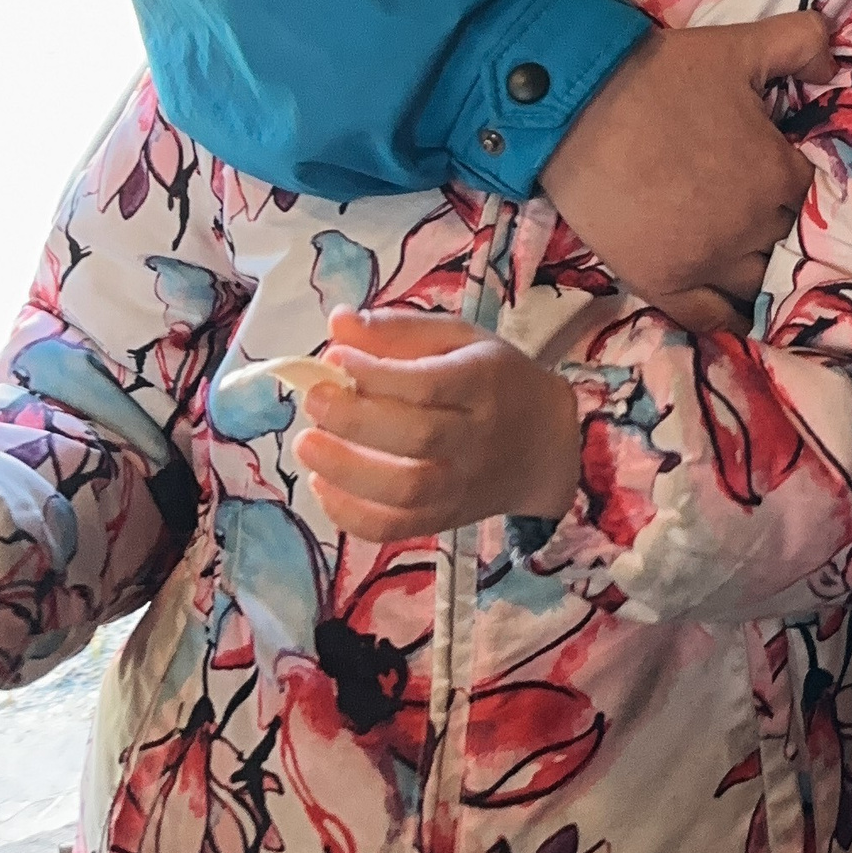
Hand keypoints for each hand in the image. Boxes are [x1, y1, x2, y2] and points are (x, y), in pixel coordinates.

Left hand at [296, 311, 580, 542]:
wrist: (544, 444)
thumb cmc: (494, 379)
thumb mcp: (459, 339)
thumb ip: (399, 331)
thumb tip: (337, 324)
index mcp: (483, 383)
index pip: (429, 384)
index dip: (376, 373)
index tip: (334, 358)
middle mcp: (476, 438)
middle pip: (417, 438)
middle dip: (354, 420)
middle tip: (314, 401)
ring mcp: (461, 486)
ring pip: (404, 492)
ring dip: (345, 472)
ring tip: (307, 445)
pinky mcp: (444, 519)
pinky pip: (395, 529)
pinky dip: (351, 515)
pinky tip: (322, 486)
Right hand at [543, 13, 830, 328]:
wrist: (578, 105)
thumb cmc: (662, 75)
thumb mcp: (740, 45)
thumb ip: (799, 43)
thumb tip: (831, 62)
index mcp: (776, 173)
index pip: (815, 195)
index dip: (801, 185)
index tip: (786, 178)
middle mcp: (752, 226)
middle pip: (790, 241)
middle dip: (784, 226)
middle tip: (766, 214)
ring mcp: (708, 261)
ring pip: (758, 282)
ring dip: (762, 270)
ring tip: (753, 257)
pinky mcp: (663, 283)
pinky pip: (711, 318)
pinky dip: (730, 317)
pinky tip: (739, 313)